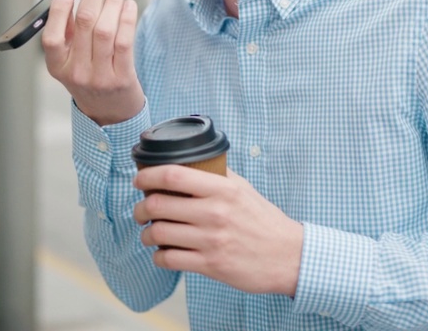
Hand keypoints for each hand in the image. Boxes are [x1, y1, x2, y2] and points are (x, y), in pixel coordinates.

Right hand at [42, 0, 143, 124]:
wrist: (111, 112)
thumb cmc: (89, 73)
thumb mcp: (70, 53)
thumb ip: (65, 20)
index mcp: (58, 67)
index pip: (51, 38)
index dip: (58, 10)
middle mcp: (76, 73)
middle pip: (84, 24)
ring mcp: (100, 77)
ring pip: (105, 30)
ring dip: (112, 2)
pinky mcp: (122, 78)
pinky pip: (124, 42)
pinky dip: (126, 18)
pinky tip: (128, 5)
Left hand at [133, 166, 303, 296]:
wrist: (288, 255)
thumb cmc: (264, 221)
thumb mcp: (244, 189)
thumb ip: (218, 176)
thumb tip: (190, 163)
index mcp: (223, 189)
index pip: (173, 175)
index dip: (148, 176)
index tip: (139, 179)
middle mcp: (215, 213)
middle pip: (158, 205)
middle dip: (140, 208)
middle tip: (140, 211)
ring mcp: (211, 241)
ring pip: (159, 234)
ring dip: (147, 234)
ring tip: (150, 233)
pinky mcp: (210, 265)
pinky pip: (169, 260)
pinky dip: (159, 257)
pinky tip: (163, 254)